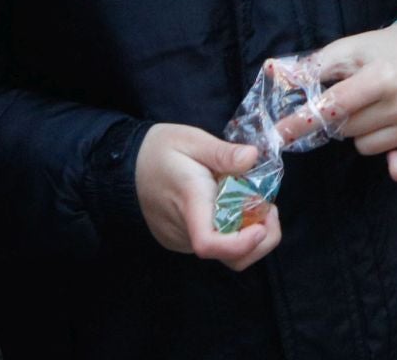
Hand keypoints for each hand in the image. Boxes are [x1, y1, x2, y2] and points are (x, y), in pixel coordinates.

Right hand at [134, 123, 281, 269]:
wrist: (126, 167)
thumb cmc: (160, 150)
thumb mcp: (192, 139)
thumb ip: (222, 152)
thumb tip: (252, 158)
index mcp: (189, 202)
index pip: (209, 243)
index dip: (241, 243)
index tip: (262, 224)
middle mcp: (184, 229)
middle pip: (227, 257)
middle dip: (260, 241)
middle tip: (270, 208)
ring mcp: (181, 239)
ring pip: (223, 254)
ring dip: (249, 236)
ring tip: (256, 204)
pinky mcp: (180, 240)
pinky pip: (213, 246)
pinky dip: (232, 233)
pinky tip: (234, 207)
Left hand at [287, 20, 396, 183]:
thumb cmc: (385, 49)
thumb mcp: (350, 46)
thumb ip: (315, 65)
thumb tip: (276, 76)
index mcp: (384, 76)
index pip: (334, 105)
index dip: (302, 120)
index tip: (278, 134)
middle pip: (347, 130)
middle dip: (341, 118)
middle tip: (357, 98)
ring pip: (367, 148)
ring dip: (363, 133)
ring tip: (378, 110)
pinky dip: (396, 165)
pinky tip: (395, 147)